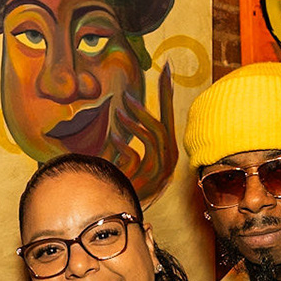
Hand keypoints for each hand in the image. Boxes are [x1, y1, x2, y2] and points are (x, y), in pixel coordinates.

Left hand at [113, 64, 178, 201]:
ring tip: (119, 113)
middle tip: (131, 94)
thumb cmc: (117, 180)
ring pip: (155, 138)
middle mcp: (168, 162)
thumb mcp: (125, 154)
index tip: (166, 69)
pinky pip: (138, 155)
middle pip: (165, 127)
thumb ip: (130, 133)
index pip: (168, 117)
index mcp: (165, 153)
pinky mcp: (149, 180)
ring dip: (136, 123)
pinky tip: (112, 137)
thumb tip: (127, 105)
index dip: (167, 94)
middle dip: (150, 108)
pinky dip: (125, 144)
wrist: (114, 211)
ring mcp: (160, 173)